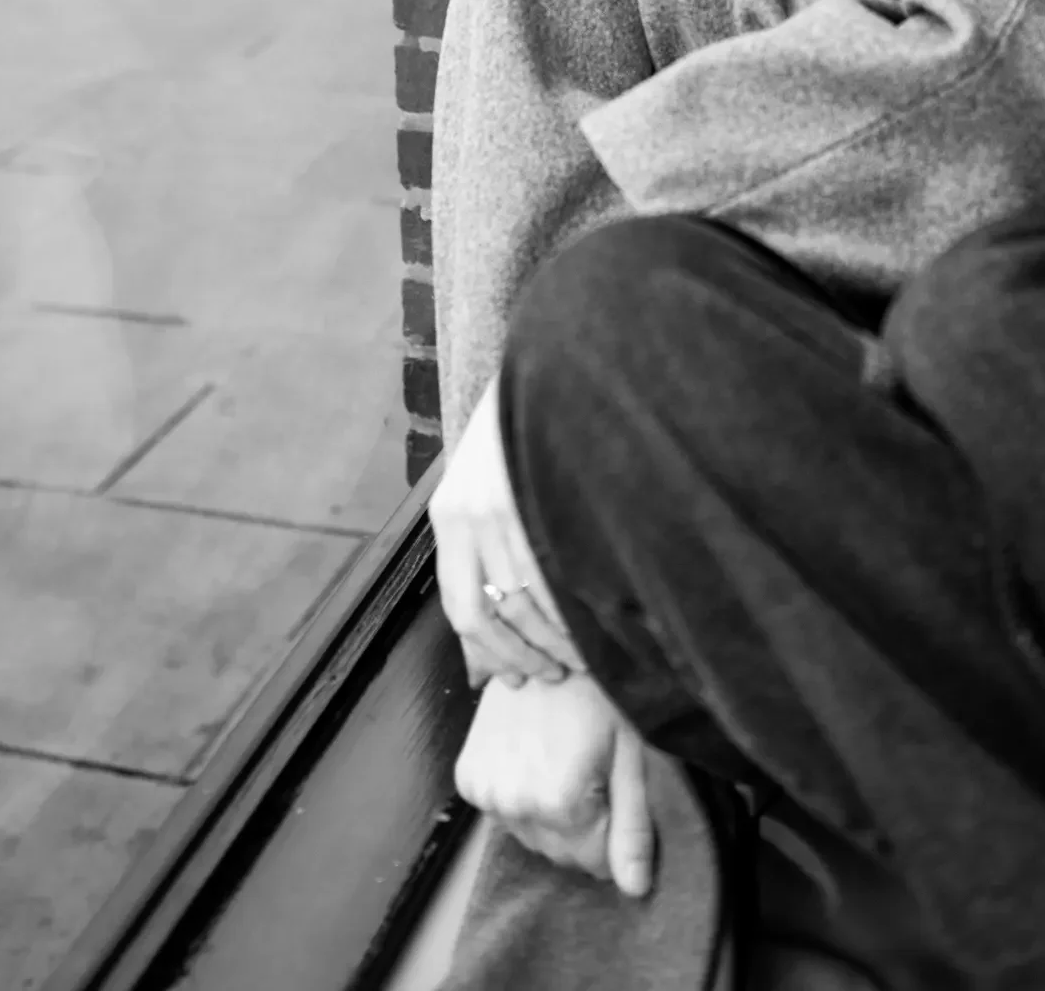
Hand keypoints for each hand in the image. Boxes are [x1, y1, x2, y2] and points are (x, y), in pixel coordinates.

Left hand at [430, 373, 587, 687]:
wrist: (546, 366)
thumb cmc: (520, 436)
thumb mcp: (484, 488)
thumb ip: (482, 553)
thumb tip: (491, 641)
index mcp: (449, 517)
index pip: (460, 609)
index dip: (490, 653)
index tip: (515, 679)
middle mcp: (470, 514)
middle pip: (491, 612)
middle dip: (524, 656)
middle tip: (554, 675)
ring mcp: (506, 503)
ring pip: (528, 598)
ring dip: (555, 640)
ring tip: (581, 657)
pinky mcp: (542, 493)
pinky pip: (559, 569)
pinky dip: (576, 607)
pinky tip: (595, 620)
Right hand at [455, 670, 655, 898]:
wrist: (548, 642)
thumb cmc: (600, 693)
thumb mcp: (631, 756)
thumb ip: (633, 828)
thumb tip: (636, 890)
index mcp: (559, 802)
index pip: (594, 864)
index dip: (612, 832)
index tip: (614, 790)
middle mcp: (514, 804)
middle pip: (560, 853)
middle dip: (583, 825)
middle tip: (591, 770)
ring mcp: (485, 791)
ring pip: (531, 836)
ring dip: (550, 812)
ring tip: (562, 758)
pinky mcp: (468, 777)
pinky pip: (503, 813)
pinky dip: (520, 795)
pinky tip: (534, 757)